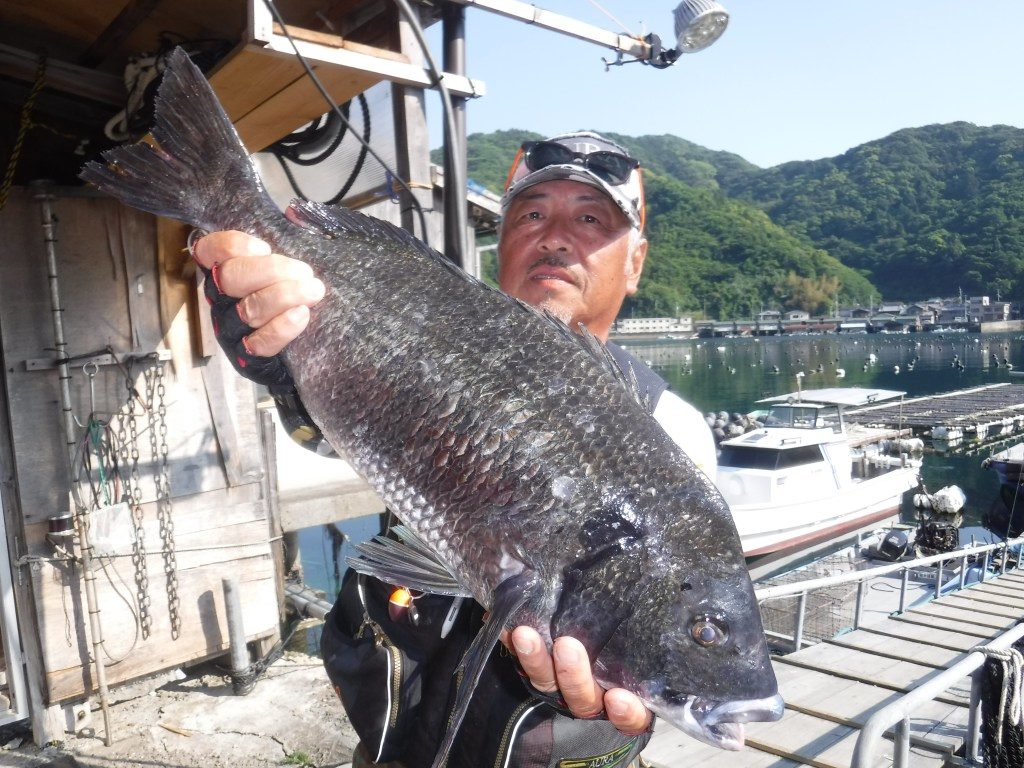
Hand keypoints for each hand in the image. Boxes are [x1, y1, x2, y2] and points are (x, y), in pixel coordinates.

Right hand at [191, 230, 324, 356]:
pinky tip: (301, 315)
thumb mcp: (295, 264)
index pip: (208, 252)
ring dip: (283, 296)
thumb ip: (295, 235)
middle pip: (231, 279)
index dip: (230, 245)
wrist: (308, 353)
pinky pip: (260, 343)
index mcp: (227, 273)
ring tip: (313, 290)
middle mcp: (223, 301)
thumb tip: (295, 212)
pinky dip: (282, 328)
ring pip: (249, 309)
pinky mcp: (248, 359)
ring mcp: (232, 332)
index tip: (264, 247)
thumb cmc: (297, 298)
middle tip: (305, 271)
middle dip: (270, 271)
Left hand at [504, 626, 652, 734]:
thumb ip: (657, 651)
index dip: (625, 711)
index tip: (620, 699)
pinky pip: (521, 664)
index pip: (631, 715)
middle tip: (567, 647)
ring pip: (547, 682)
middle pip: (583, 697)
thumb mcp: (648, 651)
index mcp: (627, 697)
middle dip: (573, 675)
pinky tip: (502, 625)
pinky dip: (511, 646)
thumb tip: (720, 638)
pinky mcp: (538, 671)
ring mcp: (562, 686)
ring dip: (535, 658)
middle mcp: (594, 696)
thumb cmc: (635, 644)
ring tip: (524, 634)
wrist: (599, 639)